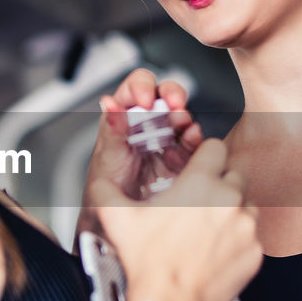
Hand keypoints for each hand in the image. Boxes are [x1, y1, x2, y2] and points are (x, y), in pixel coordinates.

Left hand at [84, 69, 203, 206]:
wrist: (120, 214)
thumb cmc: (108, 182)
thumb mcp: (107, 155)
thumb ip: (112, 129)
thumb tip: (109, 103)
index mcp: (126, 114)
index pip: (137, 87)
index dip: (143, 86)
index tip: (145, 99)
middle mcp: (149, 121)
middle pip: (166, 95)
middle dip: (173, 94)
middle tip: (174, 103)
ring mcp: (168, 137)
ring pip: (181, 117)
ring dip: (184, 116)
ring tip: (182, 122)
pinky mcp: (183, 156)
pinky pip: (192, 143)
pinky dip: (194, 138)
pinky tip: (191, 138)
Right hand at [89, 138, 261, 300]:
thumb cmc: (148, 261)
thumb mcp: (117, 218)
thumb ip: (106, 191)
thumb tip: (100, 183)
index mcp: (200, 183)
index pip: (215, 147)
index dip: (204, 156)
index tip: (198, 169)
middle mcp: (229, 199)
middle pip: (235, 175)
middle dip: (220, 185)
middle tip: (200, 204)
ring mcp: (246, 226)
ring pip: (247, 205)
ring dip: (232, 211)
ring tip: (208, 229)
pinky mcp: (255, 251)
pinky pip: (252, 236)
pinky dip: (239, 240)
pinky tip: (216, 251)